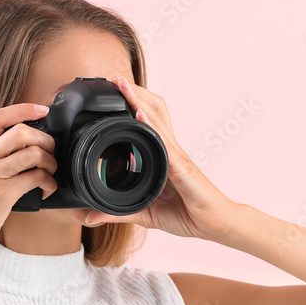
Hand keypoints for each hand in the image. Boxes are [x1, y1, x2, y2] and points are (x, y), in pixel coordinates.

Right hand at [0, 103, 58, 255]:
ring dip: (51, 162)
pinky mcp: (3, 192)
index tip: (42, 110)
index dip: (22, 108)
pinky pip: (36, 177)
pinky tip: (46, 190)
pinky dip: (49, 183)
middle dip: (46, 140)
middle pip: (22, 131)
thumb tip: (27, 145)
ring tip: (50, 173)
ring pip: (33, 152)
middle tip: (50, 154)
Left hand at [83, 75, 238, 240]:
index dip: (133, 104)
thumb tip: (91, 216)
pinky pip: (164, 142)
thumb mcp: (144, 214)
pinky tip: (140, 113)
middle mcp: (170, 151)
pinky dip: (151, 125)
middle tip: (115, 79)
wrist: (215, 226)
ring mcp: (177, 156)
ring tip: (123, 84)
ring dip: (139, 99)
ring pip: (157, 120)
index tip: (115, 91)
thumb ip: (117, 214)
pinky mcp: (181, 167)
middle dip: (135, 92)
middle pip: (153, 111)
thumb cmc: (188, 216)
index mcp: (163, 158)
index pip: (148, 123)